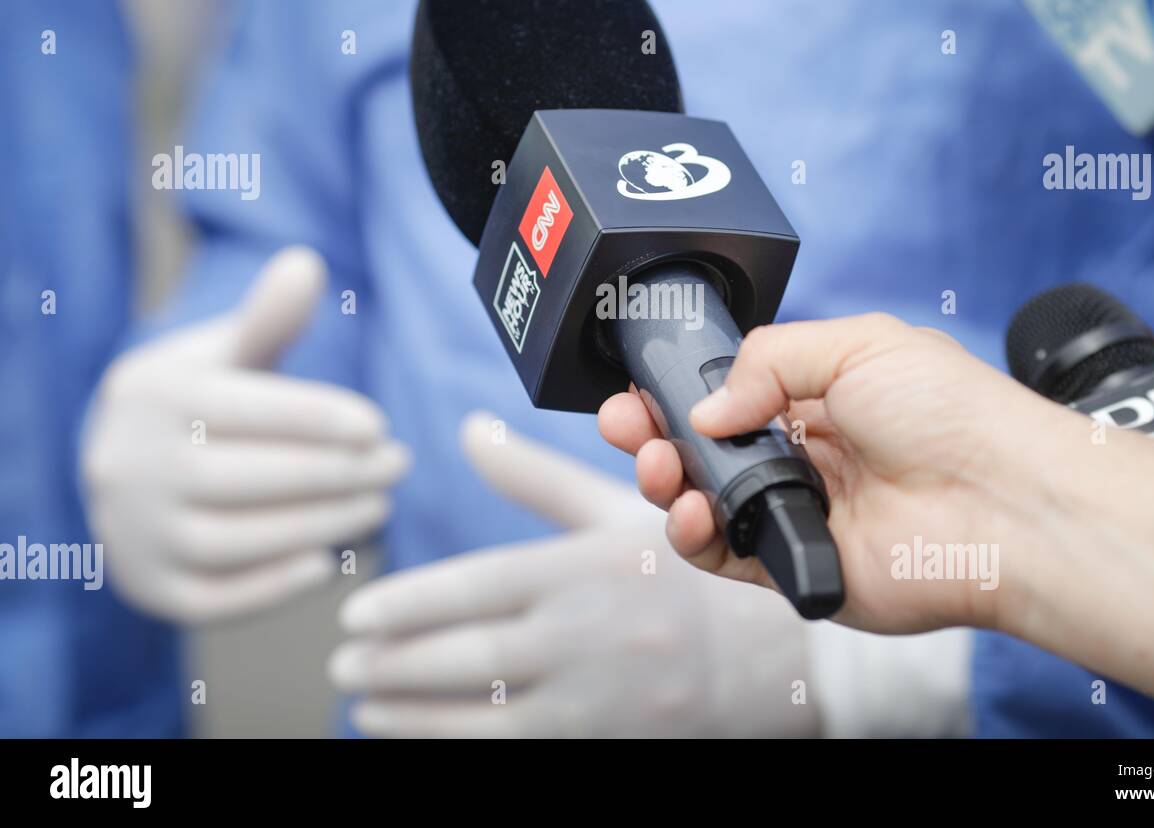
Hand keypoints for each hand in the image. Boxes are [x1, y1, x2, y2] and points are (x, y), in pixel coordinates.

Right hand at [81, 247, 408, 623]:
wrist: (125, 467)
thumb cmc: (202, 399)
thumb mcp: (226, 350)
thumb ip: (269, 317)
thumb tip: (307, 263)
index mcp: (153, 394)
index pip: (249, 409)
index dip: (321, 420)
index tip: (380, 426)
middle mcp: (129, 464)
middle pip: (248, 477)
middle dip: (336, 474)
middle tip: (397, 465)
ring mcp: (131, 532)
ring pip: (237, 540)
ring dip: (319, 527)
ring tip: (378, 506)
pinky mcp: (144, 587)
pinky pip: (212, 600)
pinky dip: (272, 588)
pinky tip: (327, 565)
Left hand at [328, 412, 818, 736]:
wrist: (778, 658)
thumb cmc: (689, 576)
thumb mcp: (618, 514)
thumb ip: (535, 477)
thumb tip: (468, 431)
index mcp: (589, 567)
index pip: (477, 588)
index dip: (407, 604)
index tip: (355, 613)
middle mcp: (591, 635)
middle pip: (469, 657)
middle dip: (393, 663)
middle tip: (343, 661)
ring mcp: (602, 701)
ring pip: (484, 716)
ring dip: (412, 714)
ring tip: (365, 704)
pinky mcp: (608, 744)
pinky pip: (516, 752)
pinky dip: (459, 745)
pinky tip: (420, 738)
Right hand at [598, 314, 1071, 634]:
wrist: (1005, 503)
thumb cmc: (955, 416)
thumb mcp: (857, 344)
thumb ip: (768, 360)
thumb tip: (708, 406)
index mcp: (820, 394)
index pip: (729, 390)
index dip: (681, 387)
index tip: (644, 382)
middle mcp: (806, 453)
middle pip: (706, 446)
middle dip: (655, 432)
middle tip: (627, 423)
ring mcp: (801, 510)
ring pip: (705, 500)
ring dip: (666, 480)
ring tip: (660, 463)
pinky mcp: (800, 565)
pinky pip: (725, 554)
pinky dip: (694, 534)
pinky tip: (692, 510)